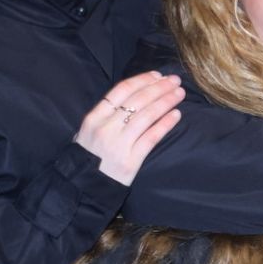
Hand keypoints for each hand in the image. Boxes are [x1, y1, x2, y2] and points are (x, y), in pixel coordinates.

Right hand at [73, 71, 184, 185]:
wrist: (83, 188)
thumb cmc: (89, 156)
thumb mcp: (89, 131)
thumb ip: (107, 113)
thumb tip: (136, 93)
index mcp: (94, 117)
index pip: (122, 90)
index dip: (142, 80)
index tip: (157, 75)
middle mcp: (106, 128)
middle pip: (138, 100)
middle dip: (159, 87)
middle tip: (175, 81)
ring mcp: (118, 144)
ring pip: (147, 116)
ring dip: (166, 101)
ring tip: (179, 94)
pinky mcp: (130, 161)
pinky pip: (151, 138)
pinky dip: (165, 124)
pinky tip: (176, 115)